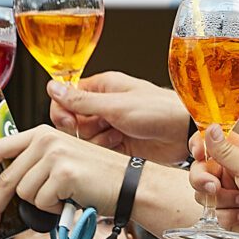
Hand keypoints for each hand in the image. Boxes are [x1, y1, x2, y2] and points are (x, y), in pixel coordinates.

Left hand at [0, 124, 131, 236]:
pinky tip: (71, 201)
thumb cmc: (97, 179)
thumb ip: (34, 165)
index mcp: (42, 133)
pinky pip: (42, 203)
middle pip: (6, 180)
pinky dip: (54, 210)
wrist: (130, 185)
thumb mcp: (62, 161)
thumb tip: (3, 188)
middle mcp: (46, 140)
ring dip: (40, 205)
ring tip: (63, 199)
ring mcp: (54, 155)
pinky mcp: (63, 173)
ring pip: (24, 194)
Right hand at [49, 72, 190, 162]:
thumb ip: (82, 100)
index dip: (63, 111)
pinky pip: (99, 150)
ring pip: (85, 137)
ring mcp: (112, 125)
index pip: (67, 97)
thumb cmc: (160, 109)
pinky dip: (104, 150)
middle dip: (81, 129)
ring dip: (95, 140)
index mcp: (103, 88)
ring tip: (115, 135)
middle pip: (74, 120)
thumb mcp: (116, 104)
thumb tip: (53, 87)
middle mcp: (105, 105)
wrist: (185, 132)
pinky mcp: (119, 144)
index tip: (69, 122)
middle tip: (95, 129)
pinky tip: (119, 146)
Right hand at [188, 126, 238, 238]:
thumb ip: (225, 150)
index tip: (198, 152)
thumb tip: (210, 127)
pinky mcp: (225, 212)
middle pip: (199, 168)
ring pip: (201, 193)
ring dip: (222, 199)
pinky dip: (228, 215)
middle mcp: (230, 171)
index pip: (211, 141)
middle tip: (214, 187)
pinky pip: (211, 213)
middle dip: (203, 179)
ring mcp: (226, 192)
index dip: (200, 145)